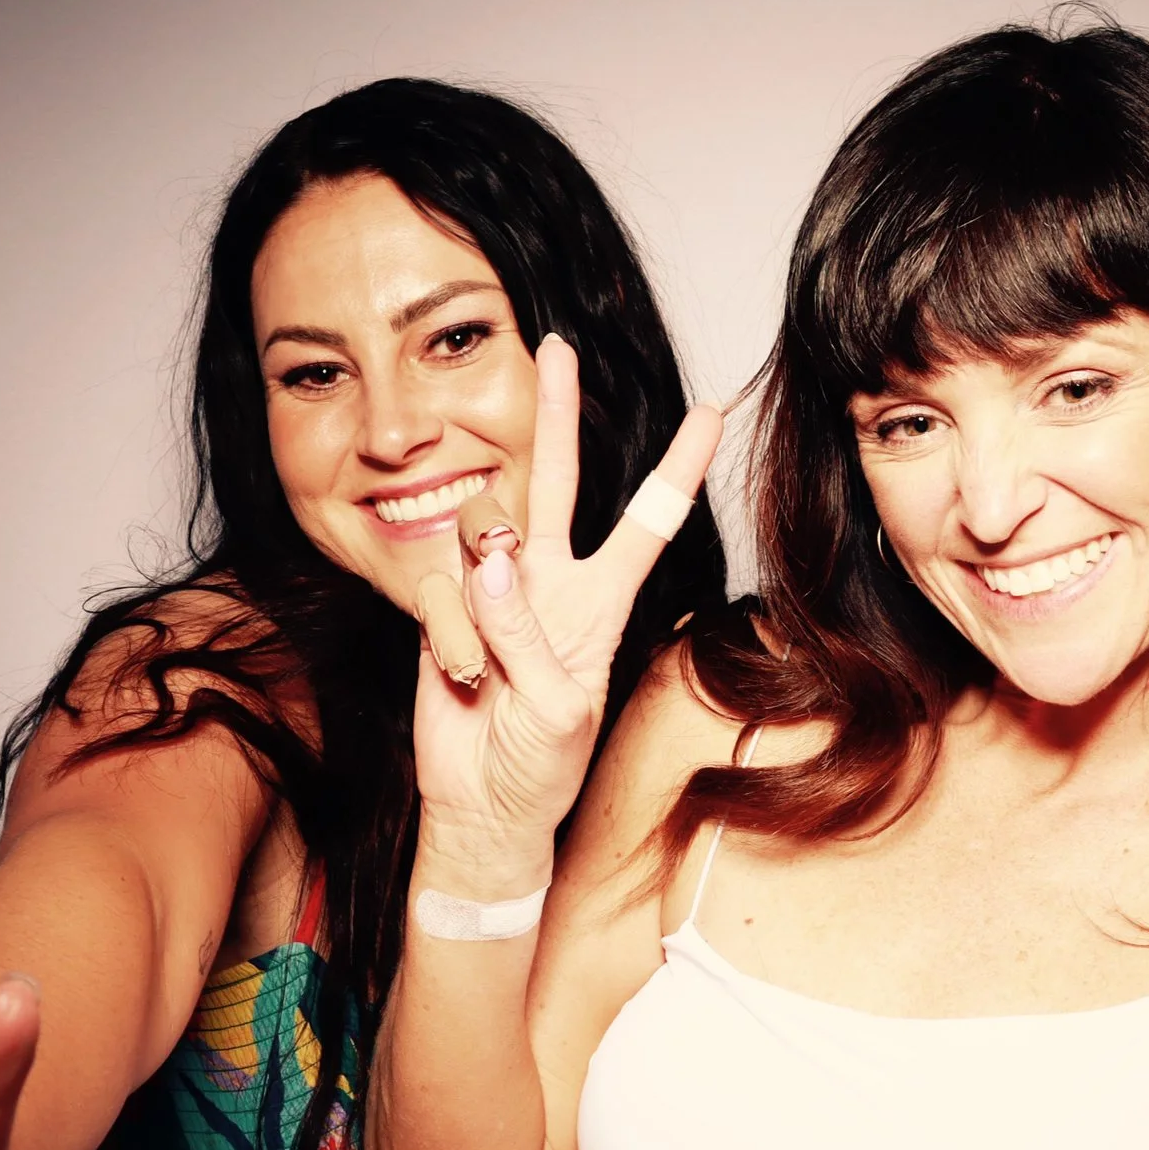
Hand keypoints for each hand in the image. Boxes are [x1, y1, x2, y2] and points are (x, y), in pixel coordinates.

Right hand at [409, 334, 720, 871]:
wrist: (482, 804)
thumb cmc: (542, 766)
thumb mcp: (562, 712)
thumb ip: (528, 636)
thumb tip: (492, 566)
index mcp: (601, 601)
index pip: (647, 520)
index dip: (678, 466)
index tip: (712, 410)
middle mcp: (548, 582)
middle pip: (554, 479)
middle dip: (556, 412)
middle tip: (558, 345)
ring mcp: (491, 593)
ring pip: (479, 530)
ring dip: (482, 599)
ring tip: (490, 670)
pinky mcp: (441, 609)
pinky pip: (436, 592)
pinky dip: (450, 640)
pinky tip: (465, 680)